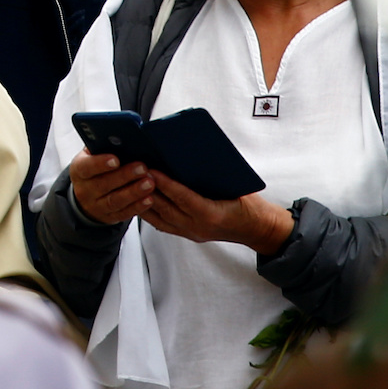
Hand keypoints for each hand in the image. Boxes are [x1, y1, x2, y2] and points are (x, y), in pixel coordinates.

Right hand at [70, 150, 155, 225]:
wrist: (88, 194)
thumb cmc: (95, 168)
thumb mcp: (92, 155)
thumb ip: (103, 147)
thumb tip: (122, 138)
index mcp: (78, 170)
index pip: (86, 167)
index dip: (100, 163)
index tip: (116, 159)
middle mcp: (84, 190)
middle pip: (103, 184)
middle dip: (124, 176)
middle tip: (142, 168)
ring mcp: (96, 206)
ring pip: (115, 200)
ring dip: (133, 192)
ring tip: (149, 183)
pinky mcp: (109, 217)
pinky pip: (124, 213)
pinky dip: (138, 207)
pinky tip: (150, 199)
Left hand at [140, 172, 294, 252]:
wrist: (257, 229)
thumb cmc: (248, 205)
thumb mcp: (236, 186)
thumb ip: (214, 175)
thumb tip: (191, 154)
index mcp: (212, 215)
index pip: (184, 198)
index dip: (166, 184)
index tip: (151, 170)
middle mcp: (198, 227)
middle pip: (166, 209)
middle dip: (148, 189)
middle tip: (134, 171)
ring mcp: (191, 233)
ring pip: (159, 218)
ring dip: (143, 199)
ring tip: (129, 181)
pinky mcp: (186, 234)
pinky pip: (161, 224)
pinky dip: (148, 210)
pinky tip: (137, 197)